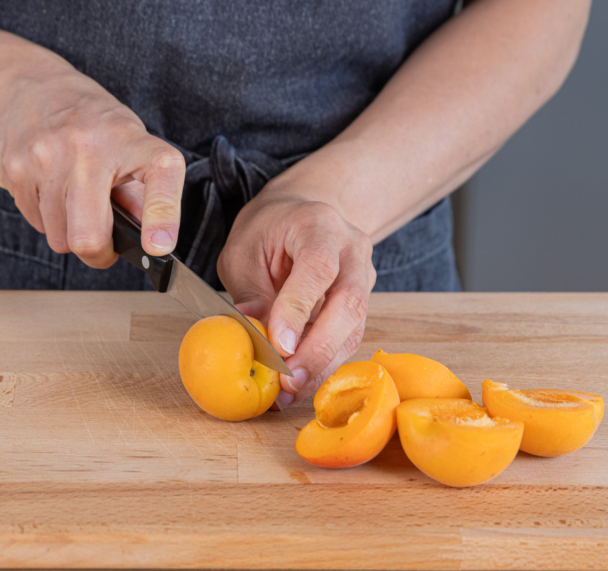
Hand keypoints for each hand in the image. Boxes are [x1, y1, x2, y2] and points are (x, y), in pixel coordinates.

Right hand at [0, 55, 184, 266]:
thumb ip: (143, 193)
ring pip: (60, 239)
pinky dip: (47, 217)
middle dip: (98, 253)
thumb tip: (152, 243)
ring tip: (74, 199)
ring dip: (69, 232)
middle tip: (104, 244)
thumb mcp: (130, 142)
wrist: (27, 84)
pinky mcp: (15, 169)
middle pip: (89, 237)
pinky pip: (36, 224)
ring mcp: (47, 158)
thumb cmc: (90, 121)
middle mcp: (89, 148)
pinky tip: (51, 189)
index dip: (162, 218)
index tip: (158, 247)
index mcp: (131, 140)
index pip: (158, 180)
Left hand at [217, 191, 375, 407]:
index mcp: (319, 226)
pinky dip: (324, 364)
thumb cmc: (269, 230)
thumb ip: (250, 291)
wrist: (303, 216)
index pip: (318, 269)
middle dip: (318, 349)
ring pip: (354, 328)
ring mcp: (364, 277)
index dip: (299, 309)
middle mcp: (352, 250)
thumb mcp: (244, 251)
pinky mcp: (361, 304)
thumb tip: (253, 335)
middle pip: (349, 303)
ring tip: (289, 391)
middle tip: (288, 381)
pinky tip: (299, 382)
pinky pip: (349, 338)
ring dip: (322, 364)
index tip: (279, 346)